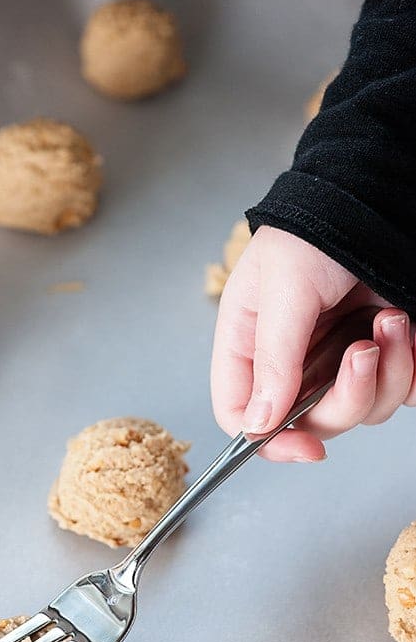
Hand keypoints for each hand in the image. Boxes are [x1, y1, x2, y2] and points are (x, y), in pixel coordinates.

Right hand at [210, 226, 415, 460]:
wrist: (374, 195)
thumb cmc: (315, 232)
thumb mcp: (284, 289)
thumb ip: (272, 359)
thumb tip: (258, 424)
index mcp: (249, 348)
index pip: (243, 417)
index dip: (271, 441)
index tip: (307, 446)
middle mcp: (291, 363)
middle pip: (312, 422)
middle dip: (348, 395)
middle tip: (365, 349)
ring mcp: (337, 361)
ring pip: (362, 411)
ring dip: (387, 373)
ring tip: (391, 320)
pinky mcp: (381, 355)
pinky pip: (400, 392)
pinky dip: (411, 371)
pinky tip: (405, 329)